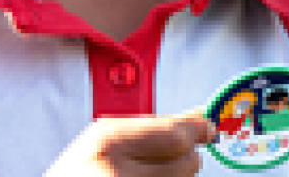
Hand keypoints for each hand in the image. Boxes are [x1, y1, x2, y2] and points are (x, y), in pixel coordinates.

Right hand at [46, 114, 217, 175]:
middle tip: (163, 160)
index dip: (197, 131)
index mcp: (107, 141)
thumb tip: (202, 117)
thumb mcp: (106, 141)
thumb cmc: (80, 172)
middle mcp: (116, 173)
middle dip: (184, 158)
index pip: (176, 135)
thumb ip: (154, 127)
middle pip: (188, 161)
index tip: (208, 130)